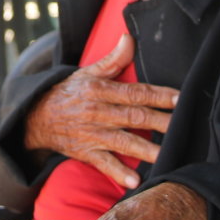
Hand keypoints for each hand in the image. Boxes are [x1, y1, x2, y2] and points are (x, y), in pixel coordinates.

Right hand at [24, 33, 177, 188]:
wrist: (37, 116)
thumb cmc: (70, 92)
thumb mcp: (88, 72)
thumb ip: (113, 59)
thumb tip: (129, 38)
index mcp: (101, 91)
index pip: (135, 92)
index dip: (158, 95)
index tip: (179, 98)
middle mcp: (98, 112)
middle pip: (134, 117)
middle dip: (160, 122)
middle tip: (182, 126)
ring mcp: (92, 134)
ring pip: (123, 142)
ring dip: (146, 150)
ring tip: (166, 156)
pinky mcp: (86, 153)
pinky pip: (104, 164)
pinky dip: (118, 173)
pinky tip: (135, 181)